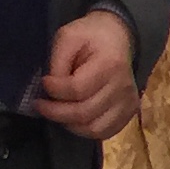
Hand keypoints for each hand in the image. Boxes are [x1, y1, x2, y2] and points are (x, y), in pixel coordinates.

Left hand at [35, 9, 140, 139]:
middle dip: (56, 112)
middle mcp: (123, 87)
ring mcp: (128, 102)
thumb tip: (51, 90)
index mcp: (110, 63)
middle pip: (85, 112)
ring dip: (70, 124)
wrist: (117, 37)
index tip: (44, 82)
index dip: (55, 90)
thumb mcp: (68, 36)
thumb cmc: (90, 36)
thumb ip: (58, 62)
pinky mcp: (129, 112)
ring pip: (94, 128)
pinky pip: (105, 132)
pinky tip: (73, 119)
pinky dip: (85, 131)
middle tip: (40, 105)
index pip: (78, 89)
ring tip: (57, 112)